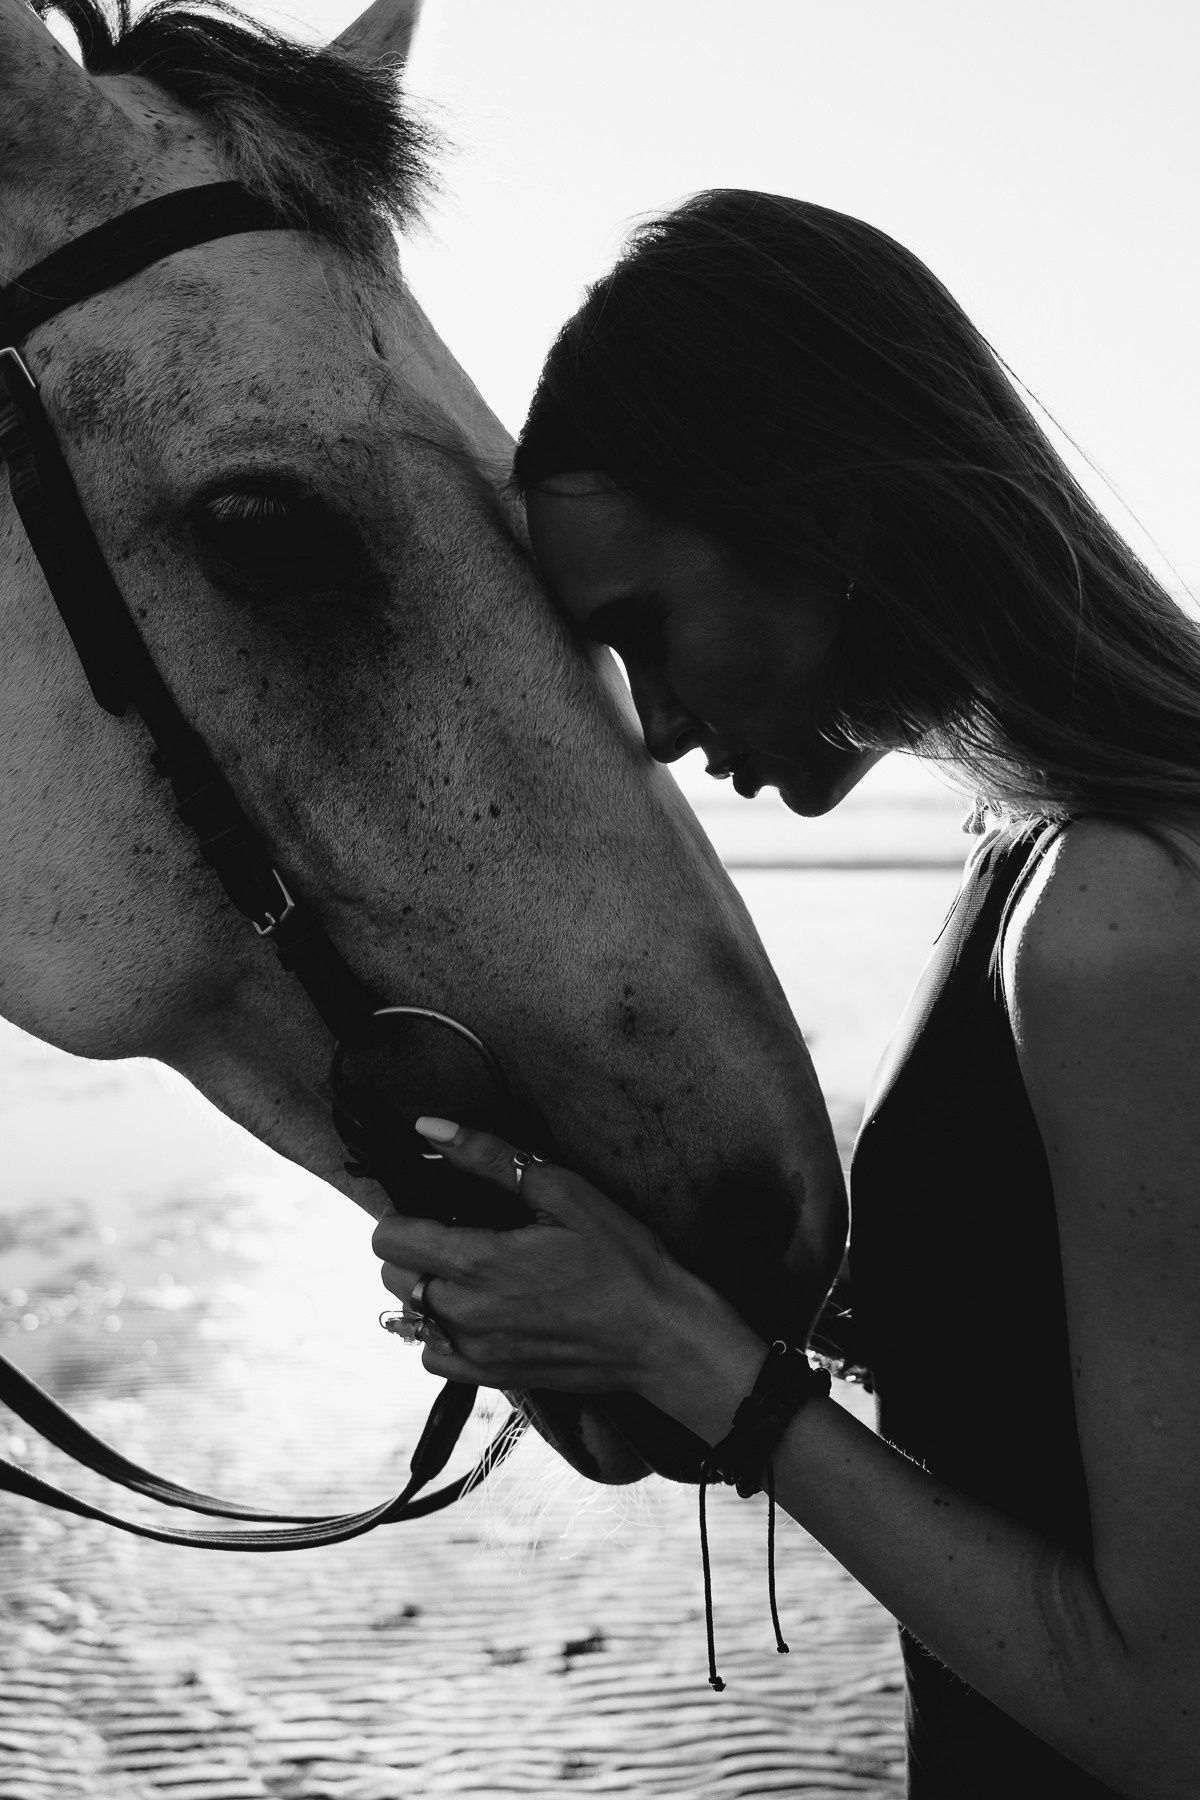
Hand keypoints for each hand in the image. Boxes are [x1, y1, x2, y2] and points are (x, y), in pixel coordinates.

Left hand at [371, 1117, 729, 1399]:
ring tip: (472, 1272)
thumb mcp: (562, 1191)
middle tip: (460, 1233)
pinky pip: (434, 1356)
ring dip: (428, 1289)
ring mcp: (476, 1351)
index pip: (389, 1239)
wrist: (659, 1335)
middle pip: (393, 1275)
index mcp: (478, 1262)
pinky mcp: (491, 1377)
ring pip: (412, 1315)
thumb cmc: (621, 1259)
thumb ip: (488, 1158)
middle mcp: (465, 1313)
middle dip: (415, 1249)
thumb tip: (430, 1128)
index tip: (432, 1207)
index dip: (402, 1215)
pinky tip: (477, 1312)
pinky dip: (442, 1332)